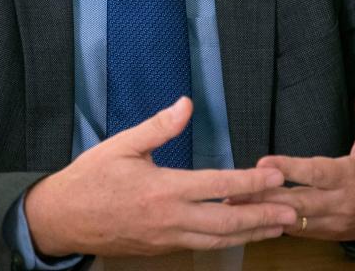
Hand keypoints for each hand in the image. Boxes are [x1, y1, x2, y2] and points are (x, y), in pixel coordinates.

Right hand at [24, 97, 297, 256]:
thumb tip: (186, 103)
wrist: (62, 219)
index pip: (218, 188)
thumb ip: (158, 127)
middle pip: (227, 223)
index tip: (276, 177)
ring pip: (218, 241)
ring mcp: (167, 239)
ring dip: (251, 233)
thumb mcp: (122, 145)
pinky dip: (226, 241)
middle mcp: (170, 219)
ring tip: (277, 226)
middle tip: (292, 210)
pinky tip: (240, 233)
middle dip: (263, 216)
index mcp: (164, 189)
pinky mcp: (161, 249)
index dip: (251, 184)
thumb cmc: (90, 178)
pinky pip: (202, 246)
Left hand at [233, 87, 354, 241]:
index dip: (291, 169)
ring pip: (295, 219)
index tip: (265, 164)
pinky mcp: (329, 233)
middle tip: (236, 190)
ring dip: (265, 213)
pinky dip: (276, 224)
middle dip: (266, 197)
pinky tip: (253, 218)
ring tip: (234, 205)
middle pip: (298, 201)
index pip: (318, 173)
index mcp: (353, 176)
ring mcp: (335, 221)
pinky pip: (299, 231)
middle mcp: (342, 202)